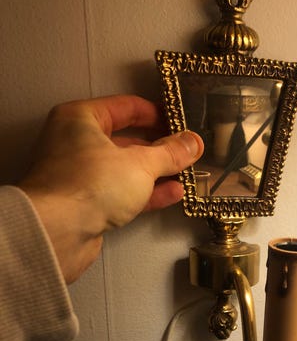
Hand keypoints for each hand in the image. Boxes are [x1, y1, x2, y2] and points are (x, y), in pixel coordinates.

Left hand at [19, 95, 203, 283]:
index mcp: (81, 119)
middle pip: (127, 140)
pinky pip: (123, 192)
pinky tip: (174, 194)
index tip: (181, 123)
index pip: (125, 107)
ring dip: (157, 173)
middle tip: (187, 153)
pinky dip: (147, 192)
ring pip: (127, 169)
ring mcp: (83, 176)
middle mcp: (78, 143)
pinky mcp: (88, 203)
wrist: (58, 232)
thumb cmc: (94, 183)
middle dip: (160, 148)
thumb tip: (194, 142)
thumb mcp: (141, 163)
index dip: (156, 113)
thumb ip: (170, 153)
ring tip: (187, 174)